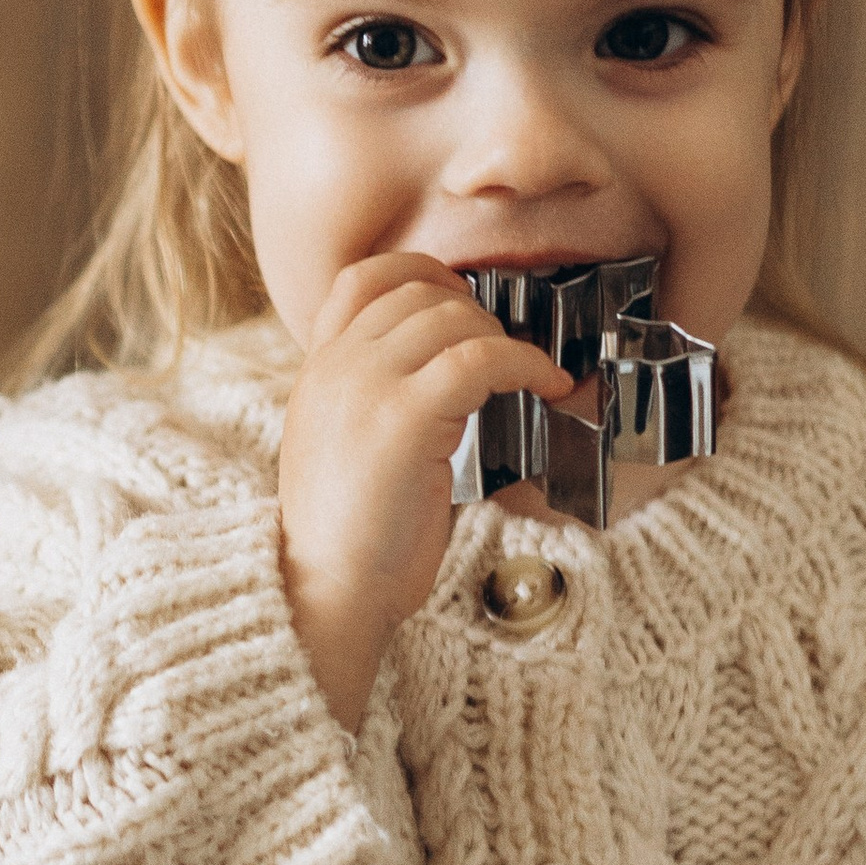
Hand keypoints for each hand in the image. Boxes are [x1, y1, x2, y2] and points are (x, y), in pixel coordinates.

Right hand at [277, 256, 573, 729]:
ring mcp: (365, 386)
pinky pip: (482, 357)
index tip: (464, 300)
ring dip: (504, 340)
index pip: (362, 278)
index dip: (423, 274)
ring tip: (528, 376)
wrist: (325, 590)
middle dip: (477, 314)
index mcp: (316, 371)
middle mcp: (335, 366)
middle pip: (419, 292)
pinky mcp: (404, 416)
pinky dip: (528, 363)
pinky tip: (549, 386)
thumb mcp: (344, 446)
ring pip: (453, 317)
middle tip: (508, 355)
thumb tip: (437, 373)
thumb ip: (370, 398)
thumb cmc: (349, 539)